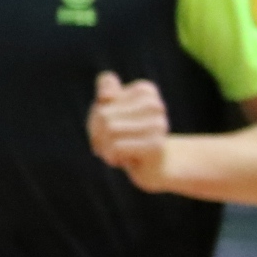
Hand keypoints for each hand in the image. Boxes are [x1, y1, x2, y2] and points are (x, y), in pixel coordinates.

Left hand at [88, 72, 171, 190]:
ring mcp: (159, 124)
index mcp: (146, 90)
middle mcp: (156, 105)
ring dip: (104, 146)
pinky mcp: (156, 145)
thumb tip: (106, 95)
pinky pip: (116, 147)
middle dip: (97, 133)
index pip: (104, 96)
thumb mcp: (109, 110)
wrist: (150, 166)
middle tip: (111, 142)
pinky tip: (124, 159)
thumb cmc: (124, 135)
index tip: (111, 124)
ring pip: (109, 130)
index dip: (97, 114)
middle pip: (103, 114)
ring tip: (118, 151)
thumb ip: (106, 89)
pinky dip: (111, 156)